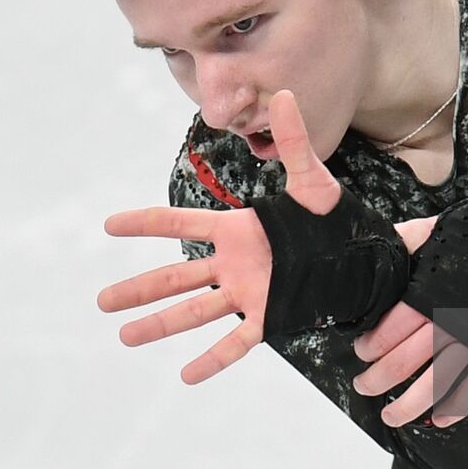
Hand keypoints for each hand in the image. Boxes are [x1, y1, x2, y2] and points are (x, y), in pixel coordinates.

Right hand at [97, 89, 343, 384]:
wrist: (365, 257)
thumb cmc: (335, 218)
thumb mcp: (314, 182)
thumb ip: (294, 142)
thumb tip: (284, 93)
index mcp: (238, 230)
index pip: (183, 225)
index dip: (146, 224)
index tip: (109, 225)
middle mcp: (235, 264)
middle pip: (176, 277)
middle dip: (139, 288)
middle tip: (102, 301)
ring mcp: (249, 293)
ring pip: (195, 311)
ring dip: (160, 324)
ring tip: (124, 336)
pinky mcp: (270, 319)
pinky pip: (236, 343)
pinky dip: (213, 360)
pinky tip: (187, 375)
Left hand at [351, 215, 467, 427]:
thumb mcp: (428, 233)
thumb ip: (399, 245)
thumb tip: (373, 250)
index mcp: (424, 295)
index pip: (386, 333)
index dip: (369, 348)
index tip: (362, 352)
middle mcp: (445, 322)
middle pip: (402, 363)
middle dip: (377, 380)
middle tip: (364, 386)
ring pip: (434, 384)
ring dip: (408, 406)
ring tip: (390, 416)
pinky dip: (457, 409)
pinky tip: (439, 420)